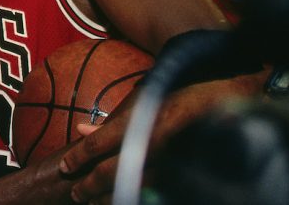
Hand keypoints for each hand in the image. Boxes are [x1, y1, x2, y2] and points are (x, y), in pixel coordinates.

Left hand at [58, 71, 265, 202]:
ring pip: (131, 190)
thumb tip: (80, 131)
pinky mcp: (183, 175)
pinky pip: (154, 194)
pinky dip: (134, 199)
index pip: (99, 147)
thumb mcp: (139, 101)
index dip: (79, 159)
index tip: (66, 167)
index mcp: (138, 125)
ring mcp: (169, 164)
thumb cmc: (175, 94)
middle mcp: (151, 146)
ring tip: (93, 204)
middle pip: (112, 174)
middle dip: (89, 186)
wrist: (222, 95)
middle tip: (76, 194)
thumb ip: (109, 122)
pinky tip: (124, 202)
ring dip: (108, 199)